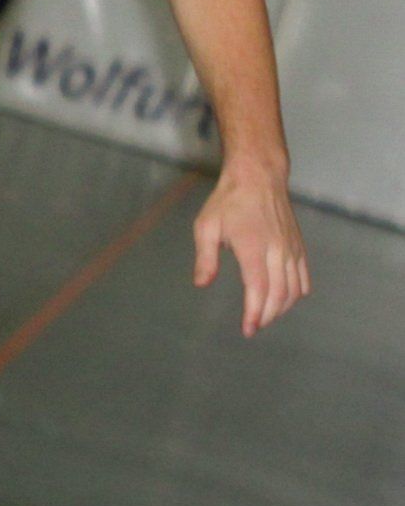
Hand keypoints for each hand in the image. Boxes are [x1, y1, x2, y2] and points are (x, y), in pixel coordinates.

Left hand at [192, 162, 309, 335]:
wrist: (258, 177)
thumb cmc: (228, 201)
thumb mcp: (206, 227)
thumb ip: (205, 258)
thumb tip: (202, 283)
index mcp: (254, 247)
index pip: (258, 289)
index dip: (255, 312)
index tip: (248, 329)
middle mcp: (277, 250)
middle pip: (279, 294)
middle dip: (268, 315)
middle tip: (254, 327)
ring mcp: (291, 248)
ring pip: (294, 288)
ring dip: (282, 307)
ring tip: (266, 316)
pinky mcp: (298, 245)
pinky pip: (303, 276)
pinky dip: (297, 292)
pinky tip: (287, 300)